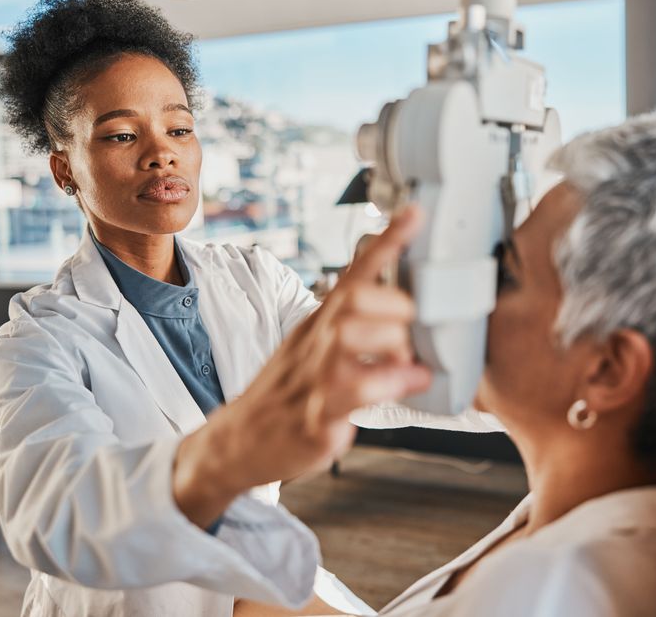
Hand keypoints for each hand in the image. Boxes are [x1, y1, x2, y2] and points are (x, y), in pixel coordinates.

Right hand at [173, 206, 431, 526]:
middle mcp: (316, 343)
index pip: (354, 273)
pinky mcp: (316, 417)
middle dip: (395, 307)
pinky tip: (410, 386)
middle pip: (355, 299)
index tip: (415, 214)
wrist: (240, 440)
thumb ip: (355, 327)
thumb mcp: (314, 347)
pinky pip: (355, 391)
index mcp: (319, 323)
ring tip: (411, 364)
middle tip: (413, 331)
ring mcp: (314, 379)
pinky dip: (391, 384)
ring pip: (350, 337)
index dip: (387, 243)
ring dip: (393, 346)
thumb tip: (406, 313)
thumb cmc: (288, 393)